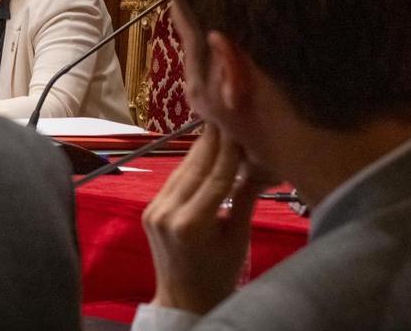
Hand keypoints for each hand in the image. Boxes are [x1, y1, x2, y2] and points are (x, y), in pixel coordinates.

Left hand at [142, 125, 266, 314]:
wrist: (184, 301)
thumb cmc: (219, 275)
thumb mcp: (239, 238)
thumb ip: (245, 197)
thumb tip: (260, 161)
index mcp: (191, 224)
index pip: (216, 175)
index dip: (230, 147)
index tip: (241, 122)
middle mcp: (167, 213)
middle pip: (196, 166)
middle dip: (214, 138)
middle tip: (229, 110)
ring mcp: (154, 210)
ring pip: (183, 169)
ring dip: (202, 146)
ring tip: (220, 123)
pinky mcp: (150, 209)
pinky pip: (174, 180)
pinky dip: (191, 164)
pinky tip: (205, 147)